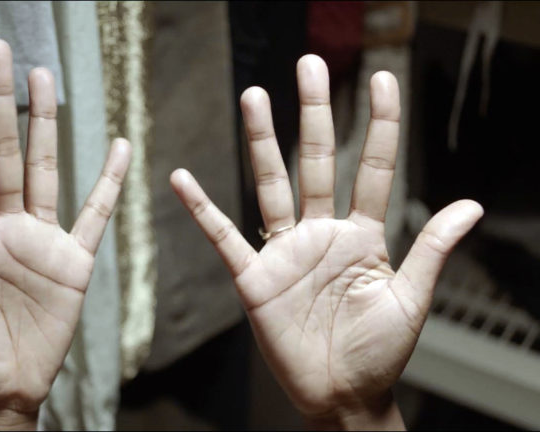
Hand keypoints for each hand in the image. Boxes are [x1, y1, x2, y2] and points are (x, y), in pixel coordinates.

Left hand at [0, 39, 131, 429]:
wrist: (2, 390)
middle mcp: (3, 228)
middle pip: (0, 153)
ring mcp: (41, 240)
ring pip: (44, 169)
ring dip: (45, 124)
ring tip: (43, 77)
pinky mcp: (74, 261)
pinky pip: (95, 214)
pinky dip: (108, 182)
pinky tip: (117, 146)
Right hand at [171, 55, 482, 428]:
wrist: (341, 396)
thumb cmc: (379, 353)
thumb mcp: (411, 301)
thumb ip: (431, 249)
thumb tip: (470, 204)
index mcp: (363, 236)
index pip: (371, 169)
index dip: (379, 125)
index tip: (380, 79)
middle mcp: (321, 233)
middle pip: (315, 161)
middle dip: (313, 113)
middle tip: (309, 65)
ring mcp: (285, 252)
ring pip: (270, 186)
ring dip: (261, 142)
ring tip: (255, 97)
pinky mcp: (255, 278)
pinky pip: (225, 237)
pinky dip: (204, 210)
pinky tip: (184, 180)